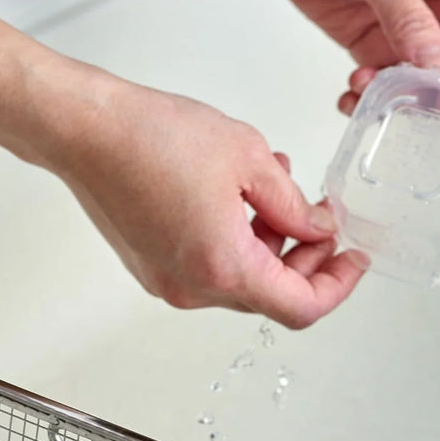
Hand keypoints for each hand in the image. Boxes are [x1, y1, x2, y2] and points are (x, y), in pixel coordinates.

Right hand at [50, 73, 367, 327]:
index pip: (301, 307)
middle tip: (320, 216)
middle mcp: (192, 288)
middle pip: (270, 296)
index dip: (337, 285)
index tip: (351, 258)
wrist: (87, 133)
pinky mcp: (150, 268)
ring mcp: (167, 282)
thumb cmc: (153, 139)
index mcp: (223, 268)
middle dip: (303, 259)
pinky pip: (207, 269)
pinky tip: (238, 200)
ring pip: (239, 281)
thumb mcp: (250, 160)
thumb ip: (294, 206)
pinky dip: (235, 245)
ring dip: (269, 246)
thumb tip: (316, 229)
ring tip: (274, 189)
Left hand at [259, 0, 439, 112]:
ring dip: (393, 95)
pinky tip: (349, 94)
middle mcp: (434, 4)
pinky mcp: (365, 37)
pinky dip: (365, 93)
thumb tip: (435, 62)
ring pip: (412, 77)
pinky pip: (377, 76)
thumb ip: (407, 18)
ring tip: (363, 91)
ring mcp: (399, 24)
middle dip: (432, 89)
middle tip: (405, 101)